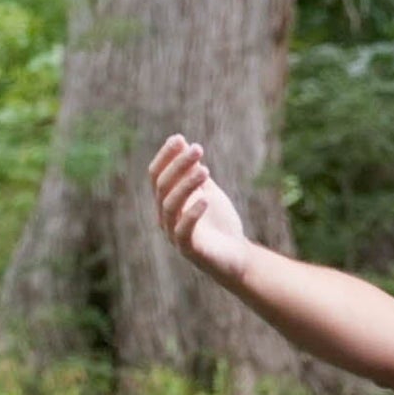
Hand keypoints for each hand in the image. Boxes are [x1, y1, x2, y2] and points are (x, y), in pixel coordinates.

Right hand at [149, 134, 251, 284]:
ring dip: (186, 185)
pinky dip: (192, 214)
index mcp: (167, 201)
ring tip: (205, 169)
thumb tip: (188, 147)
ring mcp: (174, 233)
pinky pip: (183, 231)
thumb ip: (196, 175)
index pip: (157, 175)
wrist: (236, 256)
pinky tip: (205, 199)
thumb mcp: (208, 193)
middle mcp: (165, 216)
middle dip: (179, 165)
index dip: (166, 156)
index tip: (179, 138)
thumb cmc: (219, 223)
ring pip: (170, 206)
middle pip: (163, 186)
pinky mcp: (188, 250)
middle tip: (197, 148)